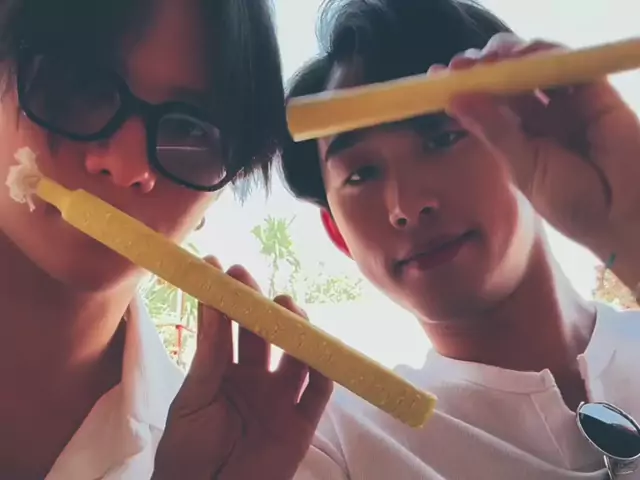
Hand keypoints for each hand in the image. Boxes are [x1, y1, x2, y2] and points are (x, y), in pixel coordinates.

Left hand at [152, 257, 332, 479]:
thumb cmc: (188, 450)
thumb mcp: (194, 397)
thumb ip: (209, 353)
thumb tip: (210, 303)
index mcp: (226, 371)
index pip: (229, 327)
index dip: (227, 298)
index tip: (219, 266)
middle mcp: (257, 380)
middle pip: (265, 335)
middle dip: (260, 306)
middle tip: (249, 279)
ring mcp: (281, 400)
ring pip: (297, 357)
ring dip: (296, 330)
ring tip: (285, 305)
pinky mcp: (302, 424)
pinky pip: (320, 392)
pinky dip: (325, 368)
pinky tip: (317, 346)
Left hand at [443, 32, 639, 258]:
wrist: (628, 214)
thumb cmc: (574, 203)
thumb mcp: (524, 168)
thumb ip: (496, 131)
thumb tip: (457, 100)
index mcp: (517, 141)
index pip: (485, 106)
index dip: (463, 89)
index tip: (435, 79)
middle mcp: (539, 120)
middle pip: (505, 82)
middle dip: (481, 69)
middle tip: (460, 66)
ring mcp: (565, 104)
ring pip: (532, 68)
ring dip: (508, 58)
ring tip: (488, 61)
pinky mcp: (594, 92)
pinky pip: (565, 65)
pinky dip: (544, 55)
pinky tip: (523, 57)